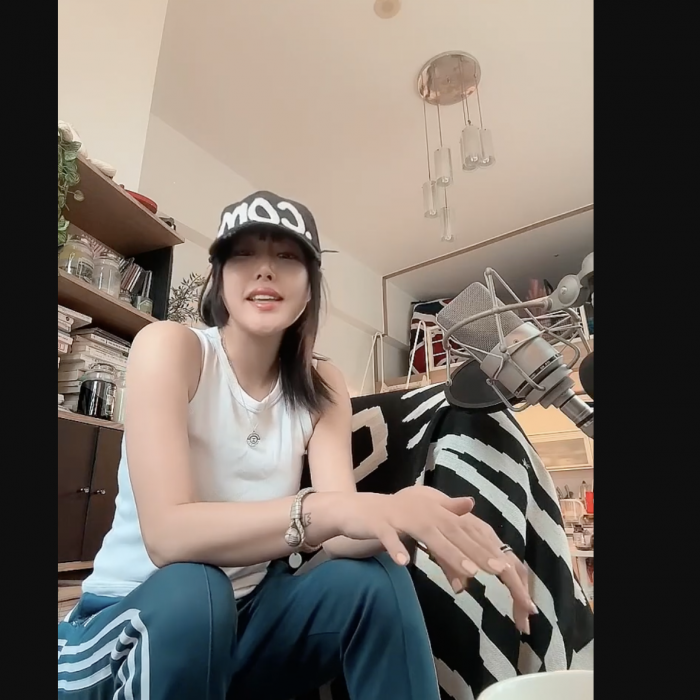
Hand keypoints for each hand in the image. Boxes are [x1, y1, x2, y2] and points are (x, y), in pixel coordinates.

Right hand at [336, 486, 534, 632]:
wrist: (358, 509)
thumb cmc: (395, 514)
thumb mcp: (424, 515)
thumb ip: (448, 517)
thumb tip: (472, 505)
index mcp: (434, 510)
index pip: (463, 530)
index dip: (483, 547)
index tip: (504, 566)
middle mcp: (421, 510)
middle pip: (453, 532)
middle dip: (475, 552)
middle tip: (498, 571)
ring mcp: (400, 516)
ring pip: (427, 535)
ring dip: (448, 552)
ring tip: (469, 572)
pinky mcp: (378, 523)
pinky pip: (388, 537)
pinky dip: (396, 548)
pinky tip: (404, 563)